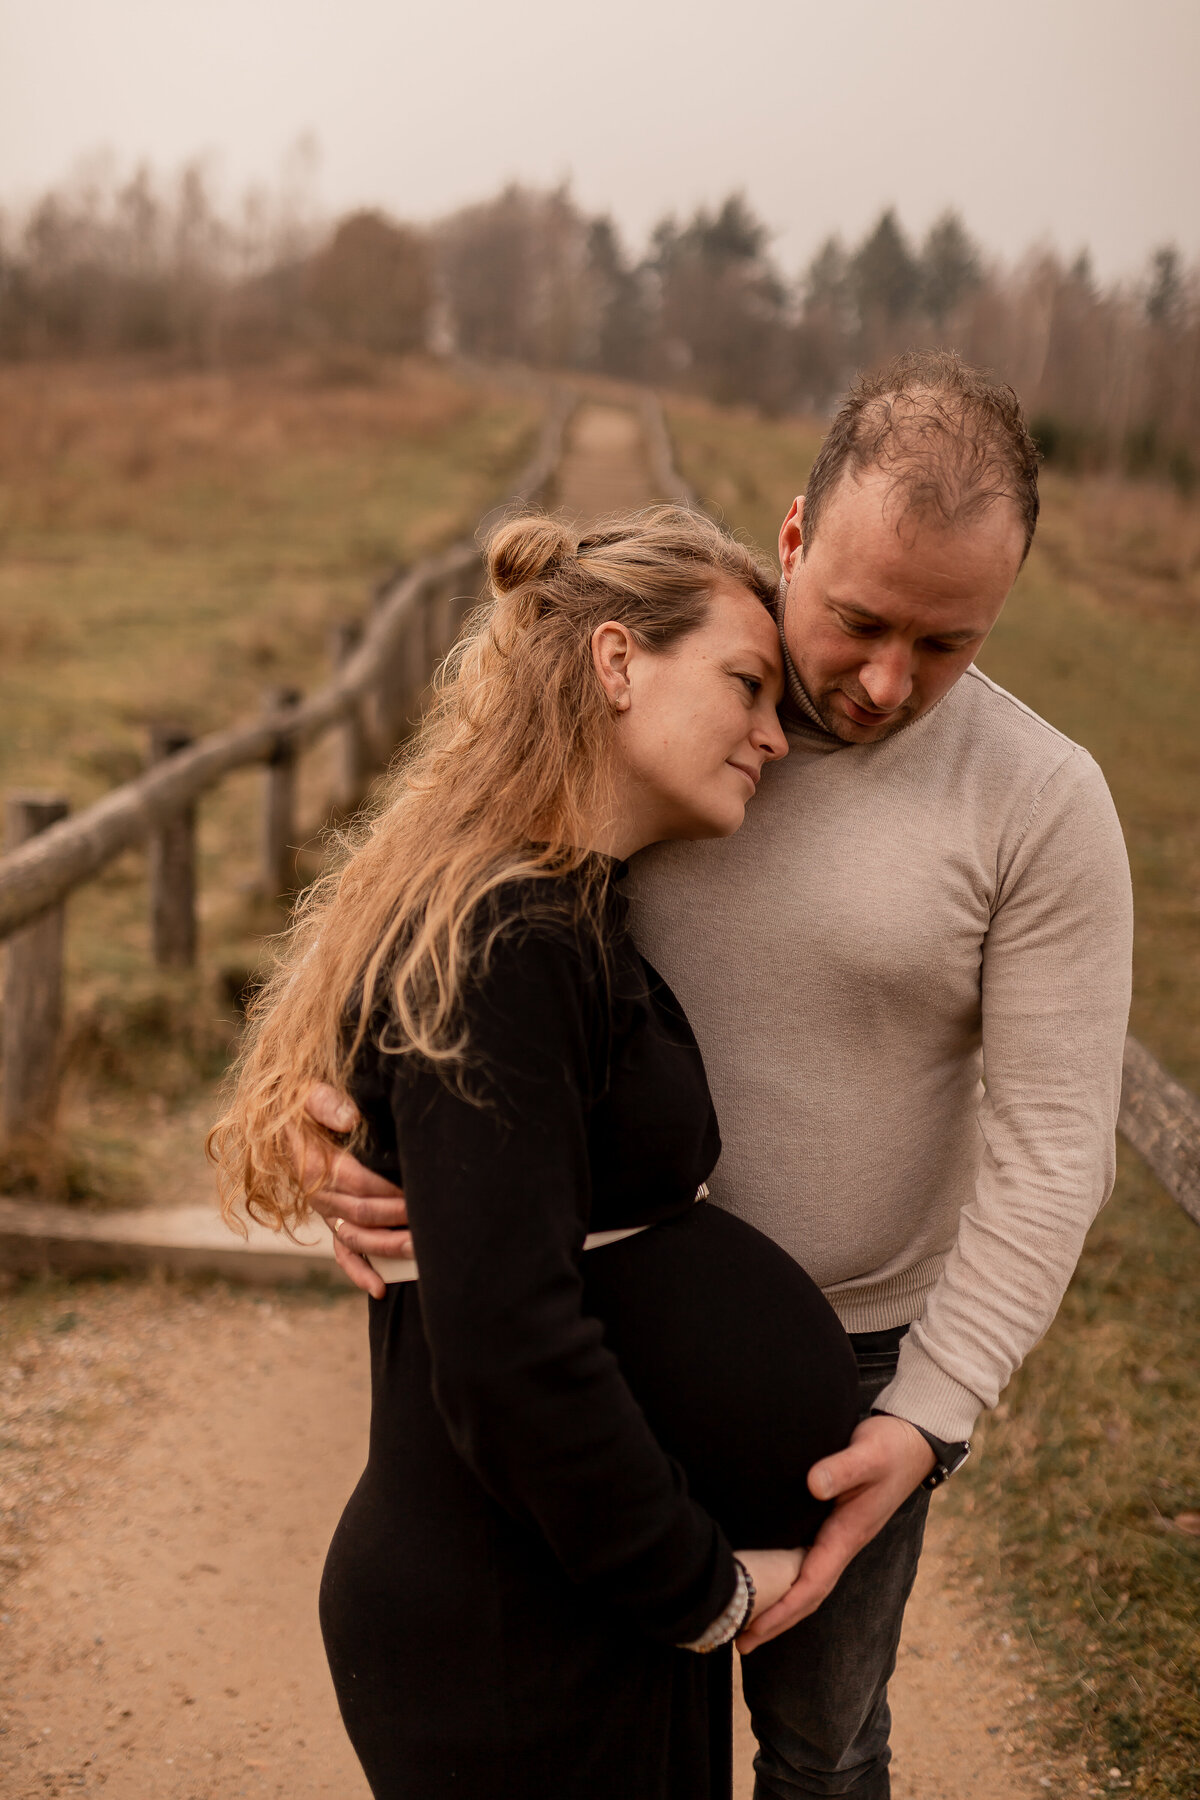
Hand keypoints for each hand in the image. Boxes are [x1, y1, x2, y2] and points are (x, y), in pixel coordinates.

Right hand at [295, 1083, 411, 1299]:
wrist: (285, 1119)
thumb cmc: (304, 1103)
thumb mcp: (308, 1092)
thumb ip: (325, 1102)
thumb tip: (350, 1119)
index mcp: (315, 1164)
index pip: (356, 1182)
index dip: (387, 1189)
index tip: (416, 1192)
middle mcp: (319, 1193)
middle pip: (361, 1214)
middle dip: (398, 1220)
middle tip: (431, 1225)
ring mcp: (325, 1212)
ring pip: (356, 1237)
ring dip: (388, 1247)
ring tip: (421, 1251)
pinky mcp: (331, 1221)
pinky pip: (342, 1253)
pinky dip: (360, 1272)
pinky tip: (381, 1289)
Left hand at [736, 1414, 935, 1652]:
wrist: (910, 1440)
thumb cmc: (889, 1447)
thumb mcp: (868, 1455)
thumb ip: (842, 1468)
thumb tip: (813, 1484)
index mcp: (847, 1535)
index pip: (812, 1584)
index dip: (784, 1609)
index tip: (756, 1628)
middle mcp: (842, 1542)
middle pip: (807, 1595)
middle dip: (776, 1621)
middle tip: (739, 1643)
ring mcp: (839, 1536)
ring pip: (807, 1581)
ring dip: (780, 1606)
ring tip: (747, 1623)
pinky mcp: (833, 1522)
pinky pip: (807, 1561)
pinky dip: (788, 1580)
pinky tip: (769, 1580)